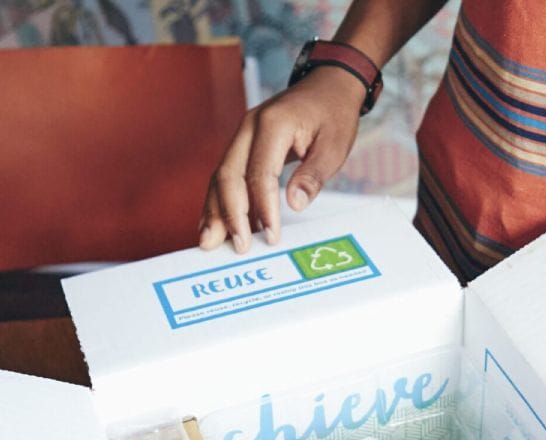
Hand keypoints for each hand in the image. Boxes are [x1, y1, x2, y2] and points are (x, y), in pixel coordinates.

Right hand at [200, 67, 365, 252]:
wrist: (327, 86)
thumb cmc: (332, 114)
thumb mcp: (334, 145)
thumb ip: (314, 174)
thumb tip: (294, 203)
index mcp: (273, 124)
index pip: (260, 173)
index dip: (263, 208)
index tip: (272, 236)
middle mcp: (249, 127)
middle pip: (228, 176)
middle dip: (230, 215)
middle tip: (238, 247)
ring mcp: (241, 135)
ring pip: (220, 177)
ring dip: (216, 211)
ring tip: (211, 242)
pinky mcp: (242, 146)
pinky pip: (226, 176)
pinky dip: (220, 202)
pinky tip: (217, 225)